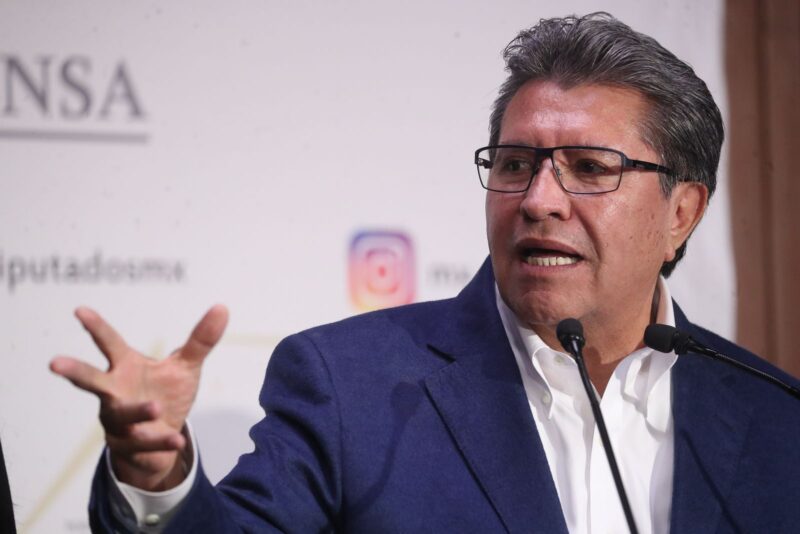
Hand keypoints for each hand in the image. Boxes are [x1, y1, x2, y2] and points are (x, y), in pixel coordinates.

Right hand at [50, 305, 228, 490]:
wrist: (164, 439)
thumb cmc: (166, 393)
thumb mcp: (186, 366)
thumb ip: (201, 339)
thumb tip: (222, 307)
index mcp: (126, 367)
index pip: (110, 343)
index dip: (95, 327)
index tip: (79, 310)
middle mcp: (114, 392)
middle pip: (91, 380)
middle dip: (74, 372)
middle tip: (55, 363)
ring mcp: (117, 421)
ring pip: (121, 416)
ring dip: (137, 412)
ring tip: (155, 408)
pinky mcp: (128, 446)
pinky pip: (143, 443)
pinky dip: (160, 440)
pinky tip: (177, 439)